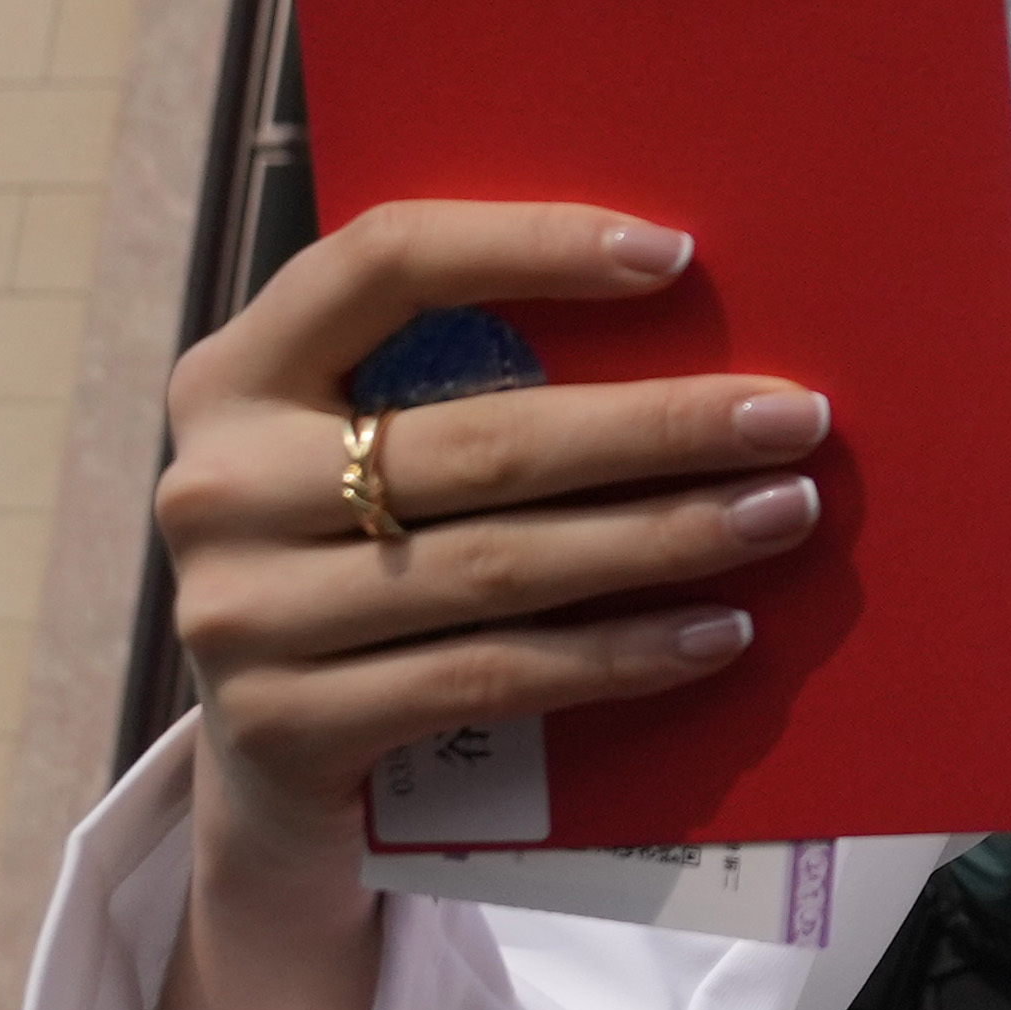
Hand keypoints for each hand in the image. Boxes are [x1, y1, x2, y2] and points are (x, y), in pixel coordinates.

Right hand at [148, 201, 834, 1009]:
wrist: (266, 764)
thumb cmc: (358, 563)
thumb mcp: (365, 457)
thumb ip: (462, 386)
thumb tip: (690, 321)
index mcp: (234, 376)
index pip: (384, 265)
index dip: (530, 245)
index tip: (676, 256)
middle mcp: (216, 486)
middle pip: (482, 440)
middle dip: (659, 428)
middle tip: (794, 419)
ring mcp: (241, 614)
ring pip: (502, 565)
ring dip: (668, 538)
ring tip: (783, 514)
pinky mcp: (288, 727)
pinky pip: (495, 675)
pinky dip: (621, 652)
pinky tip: (719, 631)